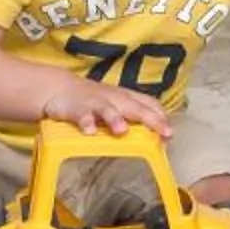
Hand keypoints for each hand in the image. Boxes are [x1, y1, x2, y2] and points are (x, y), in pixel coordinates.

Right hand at [38, 77, 172, 137]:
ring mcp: (95, 102)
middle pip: (135, 107)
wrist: (60, 88)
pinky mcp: (77, 108)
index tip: (169, 133)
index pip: (150, 104)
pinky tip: (90, 131)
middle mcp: (114, 98)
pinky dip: (86, 122)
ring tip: (122, 131)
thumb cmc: (94, 101)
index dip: (161, 117)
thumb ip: (133, 120)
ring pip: (108, 109)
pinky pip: (82, 115)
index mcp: (126, 98)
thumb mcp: (117, 106)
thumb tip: (155, 140)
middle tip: (164, 132)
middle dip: (151, 119)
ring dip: (115, 119)